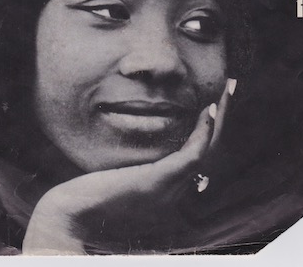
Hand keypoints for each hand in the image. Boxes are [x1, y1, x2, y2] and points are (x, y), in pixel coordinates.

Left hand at [22, 78, 236, 254]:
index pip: (201, 153)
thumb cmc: (92, 194)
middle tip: (231, 87)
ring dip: (220, 118)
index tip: (215, 102)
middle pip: (211, 149)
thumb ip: (142, 162)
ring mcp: (169, 189)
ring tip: (227, 90)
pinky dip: (203, 134)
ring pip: (207, 150)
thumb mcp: (124, 173)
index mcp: (170, 187)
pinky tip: (208, 111)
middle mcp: (177, 190)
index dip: (213, 128)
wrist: (71, 216)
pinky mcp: (156, 183)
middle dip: (224, 117)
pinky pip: (190, 157)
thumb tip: (150, 142)